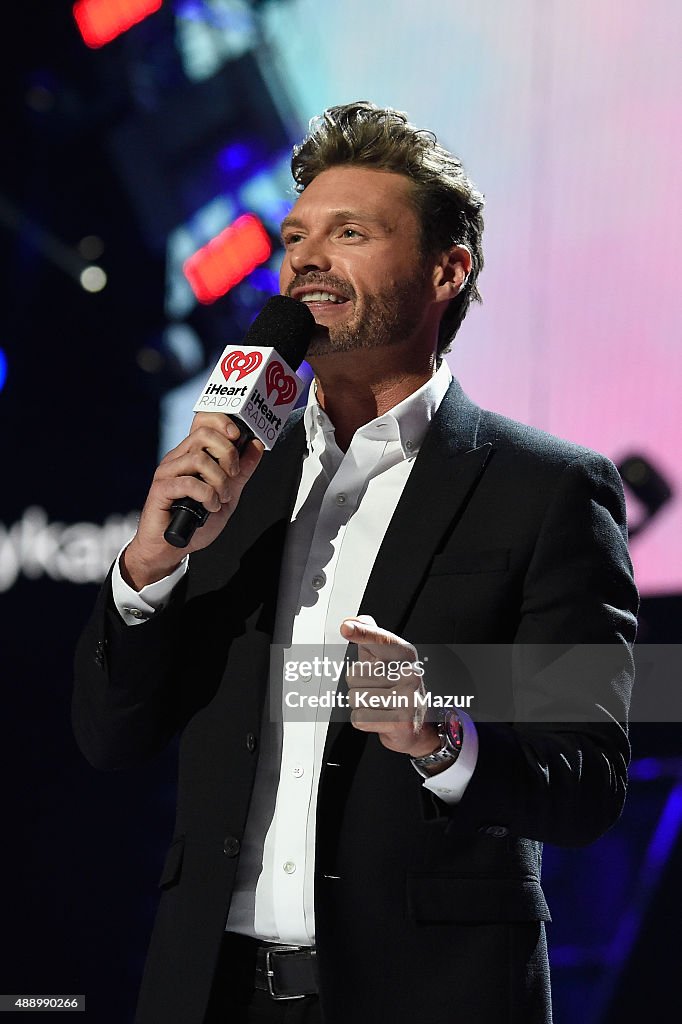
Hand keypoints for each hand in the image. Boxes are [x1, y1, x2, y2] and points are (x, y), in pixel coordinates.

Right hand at [122, 413, 263, 589]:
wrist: (171, 547)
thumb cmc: (195, 521)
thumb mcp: (228, 494)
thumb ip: (242, 472)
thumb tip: (256, 445)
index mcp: (192, 454)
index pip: (204, 421)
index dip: (223, 423)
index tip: (239, 437)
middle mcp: (178, 458)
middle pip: (204, 434)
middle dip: (228, 453)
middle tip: (233, 476)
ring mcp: (168, 472)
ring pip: (199, 458)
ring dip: (219, 480)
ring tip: (221, 498)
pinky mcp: (161, 489)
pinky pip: (189, 483)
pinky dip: (207, 496)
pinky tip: (210, 507)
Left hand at [339, 615, 439, 756]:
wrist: (415, 724)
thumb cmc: (396, 687)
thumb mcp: (384, 659)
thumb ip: (370, 637)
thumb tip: (354, 621)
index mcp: (406, 655)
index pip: (380, 640)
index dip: (362, 633)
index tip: (346, 628)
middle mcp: (411, 674)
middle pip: (356, 674)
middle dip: (357, 684)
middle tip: (376, 689)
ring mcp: (409, 699)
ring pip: (355, 697)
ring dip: (359, 703)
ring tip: (378, 703)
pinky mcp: (401, 722)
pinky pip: (360, 717)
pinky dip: (362, 719)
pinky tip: (378, 717)